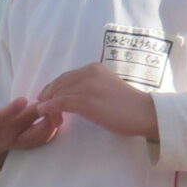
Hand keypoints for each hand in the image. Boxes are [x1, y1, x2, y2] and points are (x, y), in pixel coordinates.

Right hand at [0, 72, 60, 186]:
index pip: (1, 118)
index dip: (12, 110)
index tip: (23, 99)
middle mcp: (4, 136)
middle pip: (24, 124)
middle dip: (38, 111)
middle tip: (50, 97)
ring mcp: (17, 143)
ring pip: (35, 136)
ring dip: (48, 122)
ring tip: (57, 107)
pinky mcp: (26, 146)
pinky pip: (41, 141)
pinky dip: (51, 130)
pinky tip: (57, 117)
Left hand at [36, 62, 158, 139]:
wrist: (143, 112)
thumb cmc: (127, 105)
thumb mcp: (106, 88)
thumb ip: (91, 87)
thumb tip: (75, 96)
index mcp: (93, 68)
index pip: (66, 76)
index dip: (53, 87)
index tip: (46, 98)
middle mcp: (88, 73)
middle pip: (59, 83)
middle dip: (48, 96)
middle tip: (43, 109)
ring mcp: (86, 86)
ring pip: (58, 93)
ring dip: (49, 106)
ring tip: (51, 118)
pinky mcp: (85, 101)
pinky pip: (60, 102)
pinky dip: (49, 108)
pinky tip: (45, 113)